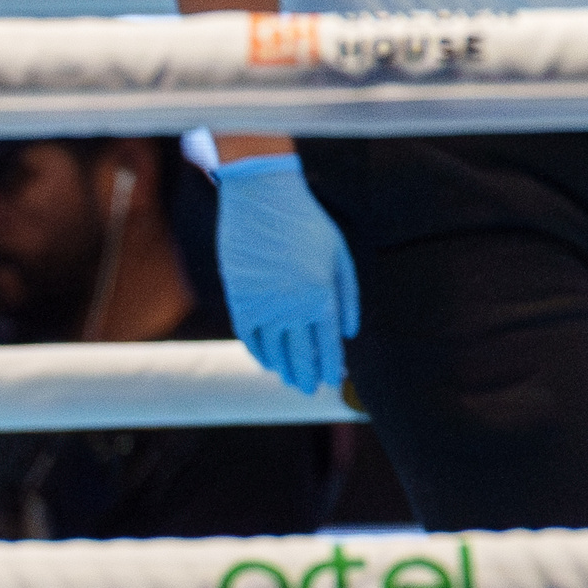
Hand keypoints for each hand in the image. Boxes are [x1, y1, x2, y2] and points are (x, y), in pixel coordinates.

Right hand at [214, 154, 358, 394]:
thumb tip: (349, 333)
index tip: (334, 379)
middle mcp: (291, 306)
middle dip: (308, 375)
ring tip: (291, 379)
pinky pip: (249, 337)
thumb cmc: (308, 223)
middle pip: (300, 354)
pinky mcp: (238, 299)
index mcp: (320, 295)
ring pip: (273, 351)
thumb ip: (347, 295)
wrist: (262, 198)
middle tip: (311, 389)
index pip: (328, 344)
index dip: (331, 365)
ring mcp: (262, 304)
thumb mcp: (338, 255)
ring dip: (283, 369)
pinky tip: (268, 361)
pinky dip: (259, 353)